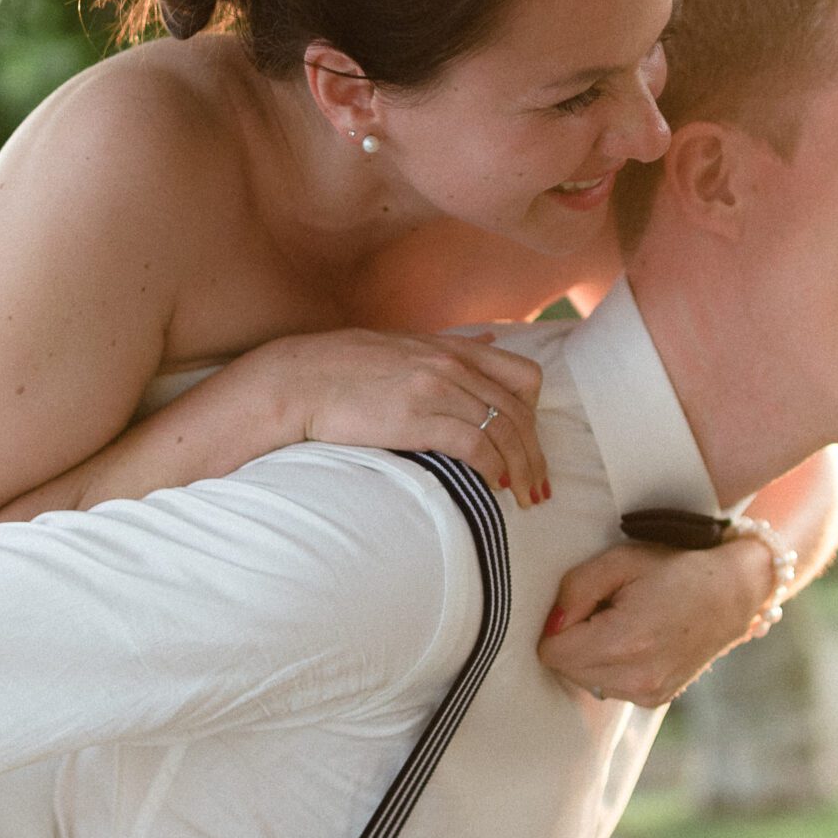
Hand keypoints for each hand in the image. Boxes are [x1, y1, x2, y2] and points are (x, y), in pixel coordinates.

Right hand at [247, 329, 547, 508]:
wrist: (298, 379)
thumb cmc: (344, 367)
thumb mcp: (405, 344)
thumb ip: (452, 346)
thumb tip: (490, 339)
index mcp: (452, 349)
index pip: (524, 376)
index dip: (536, 415)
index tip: (531, 445)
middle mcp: (452, 365)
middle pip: (520, 412)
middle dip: (535, 454)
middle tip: (539, 488)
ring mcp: (436, 389)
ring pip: (505, 431)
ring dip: (522, 470)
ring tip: (526, 498)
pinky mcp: (418, 418)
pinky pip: (475, 445)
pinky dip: (494, 469)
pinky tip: (495, 486)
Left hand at [536, 536, 772, 706]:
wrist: (732, 592)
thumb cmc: (676, 569)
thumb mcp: (620, 560)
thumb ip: (575, 590)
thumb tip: (552, 625)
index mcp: (624, 642)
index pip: (552, 652)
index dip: (558, 625)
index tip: (585, 604)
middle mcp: (636, 677)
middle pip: (564, 669)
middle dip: (574, 640)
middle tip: (607, 610)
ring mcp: (648, 693)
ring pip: (583, 681)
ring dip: (591, 655)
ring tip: (625, 624)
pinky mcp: (655, 700)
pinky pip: (608, 686)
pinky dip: (611, 666)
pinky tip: (637, 641)